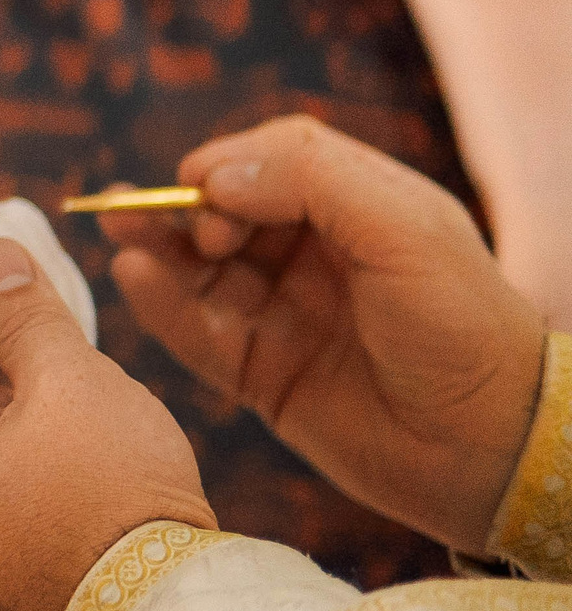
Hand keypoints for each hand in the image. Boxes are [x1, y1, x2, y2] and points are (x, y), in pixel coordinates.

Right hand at [100, 115, 547, 554]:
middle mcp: (315, 256)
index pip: (273, 162)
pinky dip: (161, 305)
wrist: (492, 448)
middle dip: (182, 208)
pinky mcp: (263, 374)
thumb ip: (312, 183)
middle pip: (225, 212)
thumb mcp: (404, 231)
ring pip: (201, 270)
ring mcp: (286, 315)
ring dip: (157, 248)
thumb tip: (214, 177)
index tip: (203, 187)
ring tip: (119, 234)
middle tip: (170, 223)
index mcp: (358, 209)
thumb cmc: (464, 328)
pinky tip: (134, 278)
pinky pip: (198, 333)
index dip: (230, 166)